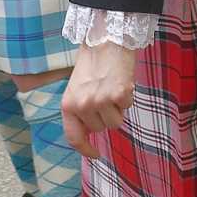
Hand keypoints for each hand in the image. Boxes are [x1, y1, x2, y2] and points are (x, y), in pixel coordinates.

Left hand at [62, 39, 136, 157]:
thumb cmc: (91, 65)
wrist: (105, 40)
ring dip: (117, 108)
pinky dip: (127, 97)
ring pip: (116, 122)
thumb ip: (79, 111)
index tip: (95, 155)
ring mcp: (101, 101)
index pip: (74, 137)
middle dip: (105, 116)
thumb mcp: (76, 90)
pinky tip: (120, 82)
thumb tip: (89, 134)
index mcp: (68, 105)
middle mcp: (83, 105)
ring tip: (111, 88)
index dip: (85, 149)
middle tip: (103, 95)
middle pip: (100, 129)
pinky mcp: (119, 94)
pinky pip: (127, 107)